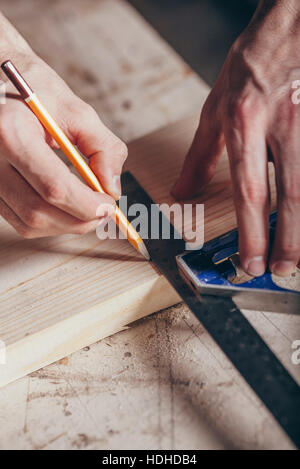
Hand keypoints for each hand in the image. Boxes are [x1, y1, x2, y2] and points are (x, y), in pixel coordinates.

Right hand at [0, 55, 126, 237]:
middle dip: (80, 220)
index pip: (54, 187)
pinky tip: (64, 205)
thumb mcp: (75, 110)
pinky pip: (19, 220)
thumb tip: (113, 188)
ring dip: (65, 224)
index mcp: (11, 133)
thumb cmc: (35, 90)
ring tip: (87, 207)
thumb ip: (102, 148)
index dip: (87, 204)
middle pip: (39, 213)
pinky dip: (49, 220)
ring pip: (29, 223)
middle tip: (104, 211)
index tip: (109, 204)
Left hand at [172, 0, 299, 276]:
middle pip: (291, 194)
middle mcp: (281, 125)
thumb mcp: (215, 107)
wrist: (291, 26)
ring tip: (296, 257)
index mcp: (245, 122)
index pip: (249, 188)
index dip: (252, 231)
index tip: (250, 261)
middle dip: (288, 240)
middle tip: (282, 271)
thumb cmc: (251, 65)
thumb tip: (181, 191)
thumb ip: (200, 154)